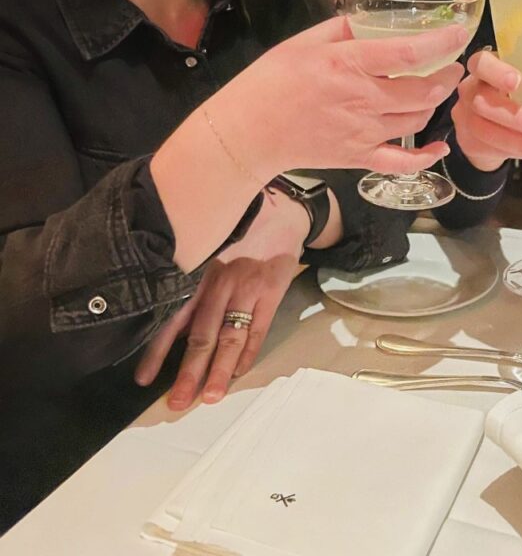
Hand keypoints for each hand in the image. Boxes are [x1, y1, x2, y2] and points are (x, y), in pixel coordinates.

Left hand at [134, 194, 307, 408]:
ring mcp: (246, 289)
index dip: (156, 351)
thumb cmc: (238, 233)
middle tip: (176, 403)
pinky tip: (238, 374)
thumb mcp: (207, 250)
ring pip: (229, 338)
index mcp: (197, 274)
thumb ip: (190, 283)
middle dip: (187, 373)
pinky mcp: (271, 293)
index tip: (143, 380)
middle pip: (201, 336)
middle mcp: (219, 283)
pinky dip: (248, 354)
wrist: (282, 214)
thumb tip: (166, 324)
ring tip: (209, 397)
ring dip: (219, 371)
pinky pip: (257, 331)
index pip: (172, 318)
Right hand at [227, 15, 468, 178]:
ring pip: (419, 120)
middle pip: (425, 90)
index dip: (442, 44)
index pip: (410, 54)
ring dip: (435, 103)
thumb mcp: (305, 41)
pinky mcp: (359, 157)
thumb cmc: (272, 80)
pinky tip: (439, 148)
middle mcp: (363, 99)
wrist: (249, 131)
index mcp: (349, 64)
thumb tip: (374, 20)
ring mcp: (364, 132)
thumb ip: (344, 29)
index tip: (460, 34)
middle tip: (451, 65)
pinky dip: (427, 157)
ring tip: (436, 89)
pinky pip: (402, 162)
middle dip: (447, 76)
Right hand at [451, 49, 521, 171]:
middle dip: (519, 117)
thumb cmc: (515, 100)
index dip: (496, 72)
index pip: (481, 64)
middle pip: (484, 103)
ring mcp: (466, 117)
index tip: (518, 82)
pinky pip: (491, 148)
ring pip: (486, 130)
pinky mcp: (469, 141)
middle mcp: (471, 90)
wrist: (489, 130)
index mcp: (486, 70)